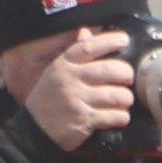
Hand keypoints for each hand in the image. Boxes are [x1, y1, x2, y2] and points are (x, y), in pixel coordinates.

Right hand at [21, 28, 135, 151]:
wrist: (34, 131)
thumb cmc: (49, 99)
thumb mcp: (55, 72)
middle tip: (127, 79)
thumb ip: (73, 53)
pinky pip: (115, 116)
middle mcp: (71, 80)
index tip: (124, 40)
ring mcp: (78, 100)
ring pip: (118, 95)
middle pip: (112, 70)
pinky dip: (122, 117)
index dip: (110, 41)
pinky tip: (118, 116)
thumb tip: (86, 31)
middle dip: (127, 74)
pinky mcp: (85, 120)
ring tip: (123, 101)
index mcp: (63, 65)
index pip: (90, 46)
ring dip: (126, 99)